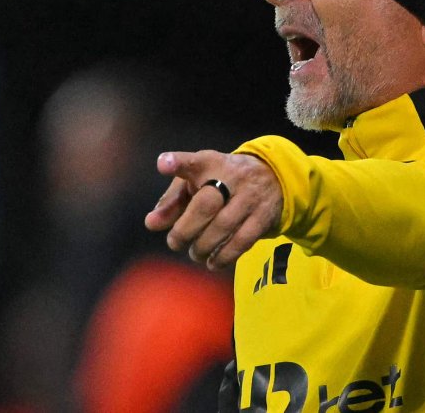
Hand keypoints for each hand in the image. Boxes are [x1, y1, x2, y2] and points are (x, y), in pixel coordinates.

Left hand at [145, 150, 283, 269]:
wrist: (272, 176)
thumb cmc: (221, 181)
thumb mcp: (196, 182)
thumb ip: (172, 201)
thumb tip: (151, 224)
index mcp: (210, 163)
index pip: (193, 162)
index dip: (178, 163)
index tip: (163, 165)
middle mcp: (232, 177)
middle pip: (205, 205)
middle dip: (185, 229)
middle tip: (175, 243)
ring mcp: (250, 196)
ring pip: (223, 226)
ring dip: (203, 247)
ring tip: (195, 254)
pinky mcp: (263, 216)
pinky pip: (242, 241)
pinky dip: (224, 256)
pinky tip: (213, 262)